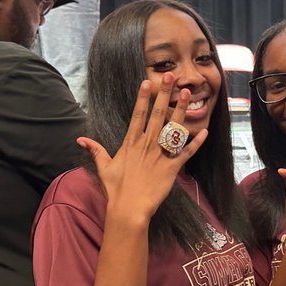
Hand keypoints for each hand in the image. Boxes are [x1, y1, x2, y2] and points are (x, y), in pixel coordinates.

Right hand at [77, 75, 206, 226]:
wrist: (130, 208)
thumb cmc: (117, 189)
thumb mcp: (104, 166)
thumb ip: (95, 150)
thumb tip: (81, 139)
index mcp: (131, 142)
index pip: (138, 114)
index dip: (144, 97)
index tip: (149, 82)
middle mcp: (146, 145)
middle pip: (157, 115)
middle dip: (165, 95)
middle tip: (171, 77)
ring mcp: (160, 156)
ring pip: (173, 129)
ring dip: (181, 111)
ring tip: (189, 94)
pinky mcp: (171, 169)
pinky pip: (186, 153)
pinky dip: (196, 143)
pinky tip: (204, 131)